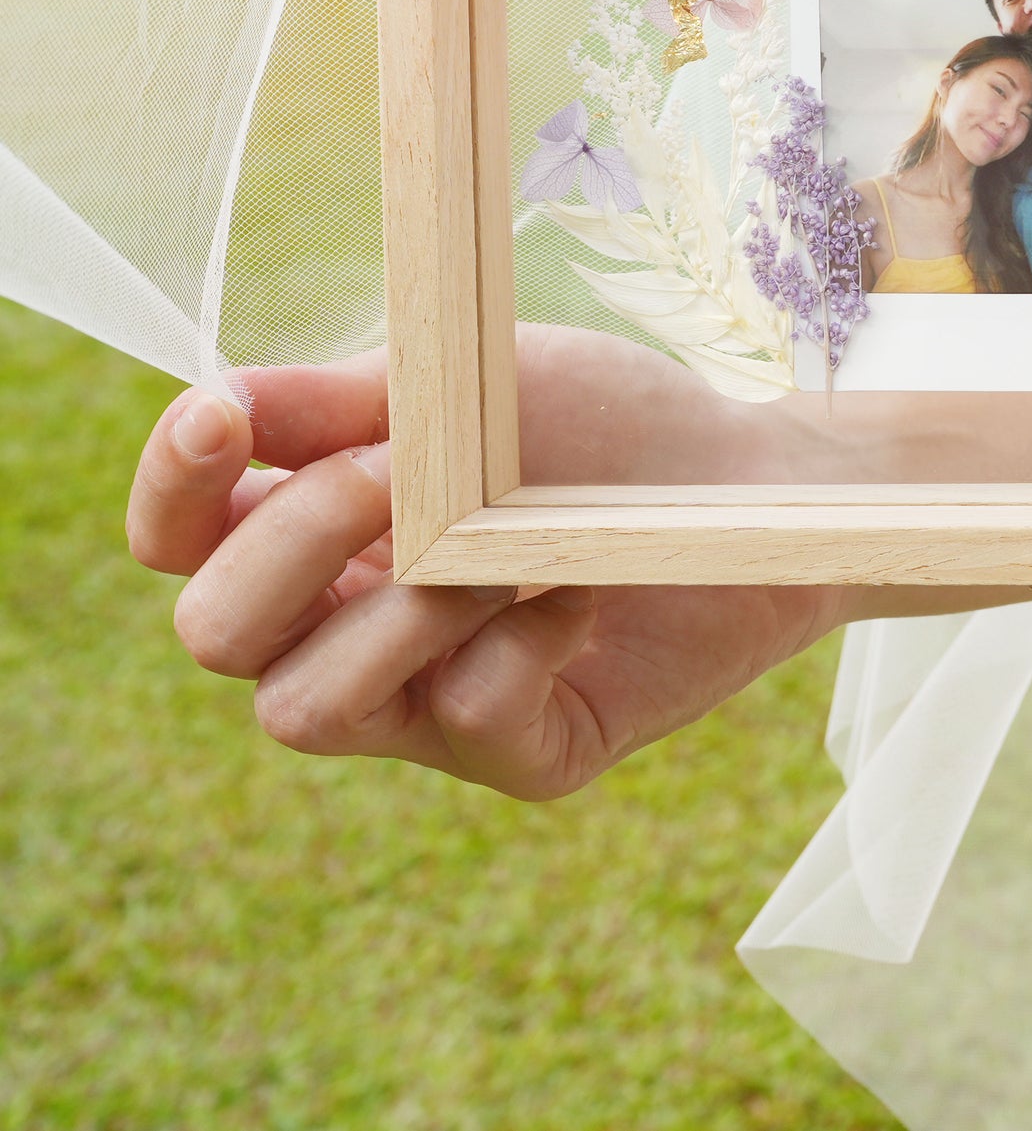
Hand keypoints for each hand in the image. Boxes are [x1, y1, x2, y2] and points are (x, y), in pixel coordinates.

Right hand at [127, 327, 853, 799]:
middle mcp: (351, 629)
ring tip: (503, 544)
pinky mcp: (523, 754)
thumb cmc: (606, 424)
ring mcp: (427, 707)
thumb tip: (214, 398)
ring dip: (401, 606)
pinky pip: (464, 718)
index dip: (170, 491)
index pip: (181, 540)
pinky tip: (581, 590)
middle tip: (395, 473)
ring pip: (308, 708)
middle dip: (291, 546)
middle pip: (215, 635)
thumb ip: (341, 400)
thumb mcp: (473, 385)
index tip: (221, 423)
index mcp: (318, 531)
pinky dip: (522, 639)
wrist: (752, 476)